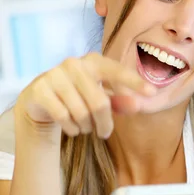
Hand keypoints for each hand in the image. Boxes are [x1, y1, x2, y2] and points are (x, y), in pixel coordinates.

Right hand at [16, 52, 154, 138]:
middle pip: (100, 103)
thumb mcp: (101, 97)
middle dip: (105, 124)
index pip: (117, 72)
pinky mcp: (41, 90)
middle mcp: (74, 64)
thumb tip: (139, 105)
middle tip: (104, 133)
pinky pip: (64, 117)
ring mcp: (55, 75)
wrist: (40, 98)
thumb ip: (120, 100)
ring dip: (86, 127)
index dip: (134, 82)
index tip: (152, 92)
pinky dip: (72, 129)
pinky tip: (72, 128)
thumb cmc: (78, 96)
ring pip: (81, 113)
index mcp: (93, 61)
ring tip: (85, 127)